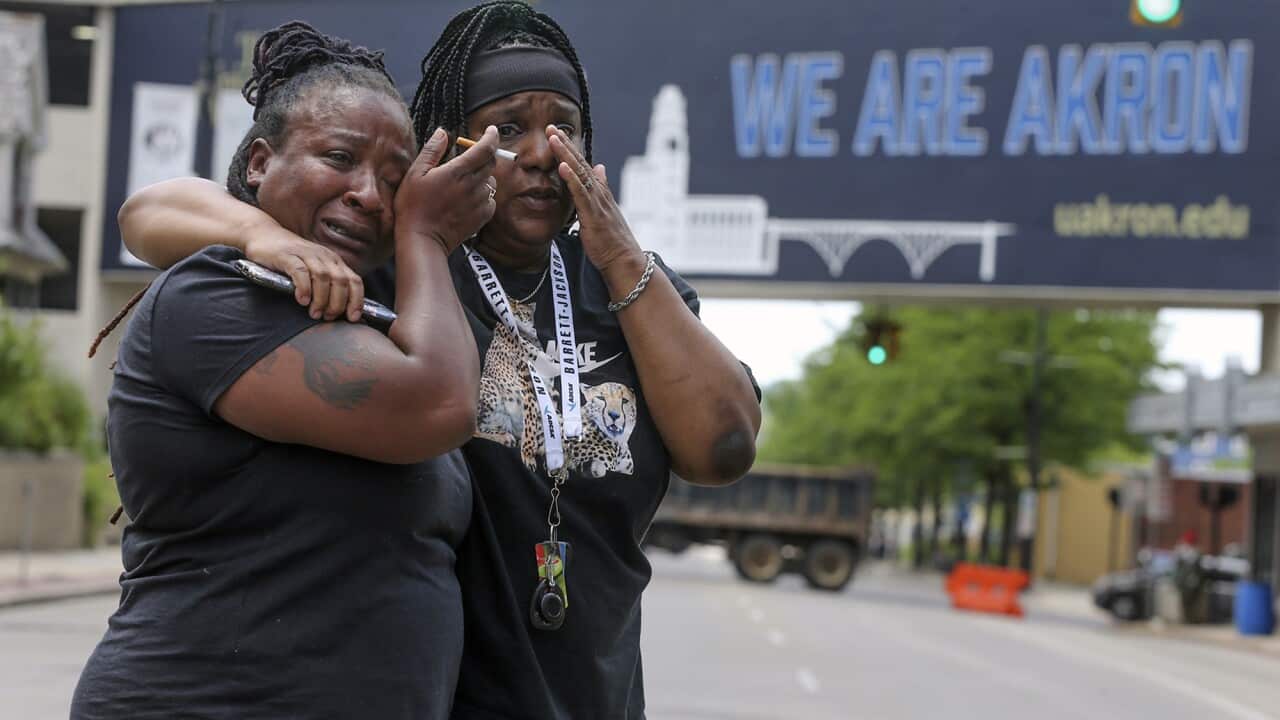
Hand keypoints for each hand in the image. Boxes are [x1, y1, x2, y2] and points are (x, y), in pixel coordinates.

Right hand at [244, 226, 365, 322]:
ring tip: (314, 313)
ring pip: (323, 277)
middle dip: (337, 303)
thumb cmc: (290, 258)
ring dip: (321, 299)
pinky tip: (302, 300)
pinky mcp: (287, 255)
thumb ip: (327, 285)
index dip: (356, 301)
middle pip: (341, 281)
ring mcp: (306, 254)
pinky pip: (300, 271)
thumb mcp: (313, 270)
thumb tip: (339, 312)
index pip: (354, 281)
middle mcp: (324, 256)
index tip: (352, 318)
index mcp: (334, 261)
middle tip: (328, 317)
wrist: (263, 234)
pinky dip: (304, 287)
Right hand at [395, 126, 497, 253]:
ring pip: (491, 181)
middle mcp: (473, 185)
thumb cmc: (413, 206)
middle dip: (484, 155)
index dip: (492, 136)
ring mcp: (480, 202)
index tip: (491, 130)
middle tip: (469, 157)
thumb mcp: (415, 174)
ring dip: (483, 176)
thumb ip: (432, 150)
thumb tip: (443, 132)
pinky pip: (491, 199)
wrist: (422, 240)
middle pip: (491, 162)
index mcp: (457, 172)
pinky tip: (467, 199)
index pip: (485, 148)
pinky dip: (483, 195)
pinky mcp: (483, 217)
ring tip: (463, 182)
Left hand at [547, 126, 643, 272]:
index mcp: (599, 192)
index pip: (583, 165)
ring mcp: (597, 203)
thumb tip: (599, 167)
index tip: (557, 134)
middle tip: (550, 127)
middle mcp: (599, 193)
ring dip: (566, 155)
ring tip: (554, 139)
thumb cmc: (613, 239)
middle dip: (565, 145)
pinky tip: (562, 167)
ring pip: (580, 174)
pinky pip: (581, 194)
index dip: (570, 149)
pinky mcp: (593, 215)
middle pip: (581, 164)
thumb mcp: (605, 209)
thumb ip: (601, 187)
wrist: (624, 260)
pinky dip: (572, 179)